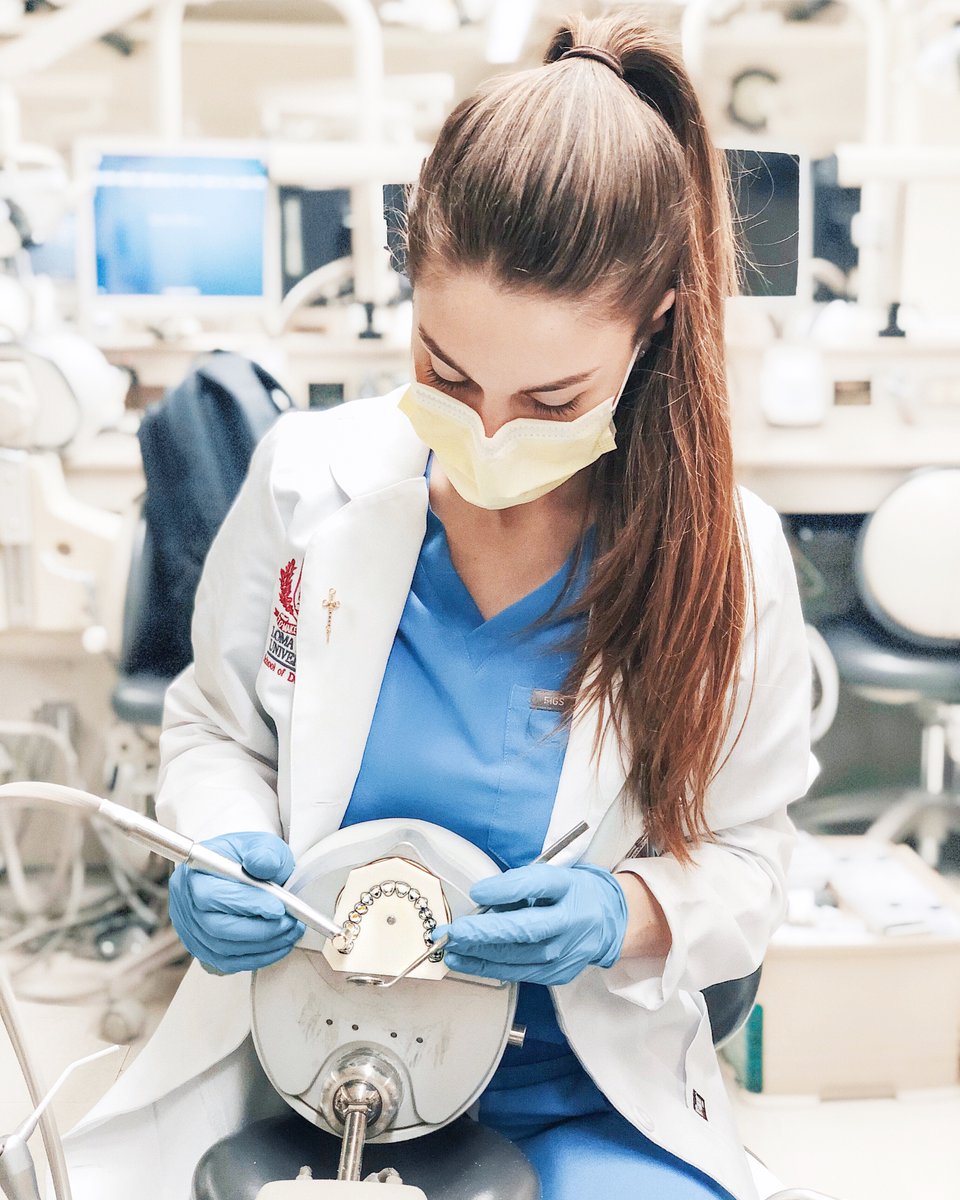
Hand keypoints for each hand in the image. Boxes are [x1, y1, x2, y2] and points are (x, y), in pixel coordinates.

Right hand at [168, 831, 304, 973]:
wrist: (241, 870)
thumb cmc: (247, 856)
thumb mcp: (260, 845)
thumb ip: (264, 853)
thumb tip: (262, 864)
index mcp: (193, 873)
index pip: (213, 896)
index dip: (248, 905)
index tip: (279, 908)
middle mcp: (185, 904)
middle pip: (217, 928)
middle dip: (260, 930)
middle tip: (290, 924)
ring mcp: (190, 930)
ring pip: (223, 950)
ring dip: (263, 946)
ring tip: (289, 933)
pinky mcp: (201, 948)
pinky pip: (226, 962)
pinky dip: (255, 958)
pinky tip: (277, 945)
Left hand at [432, 863, 627, 985]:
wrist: (609, 922)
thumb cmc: (572, 893)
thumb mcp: (553, 876)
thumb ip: (520, 885)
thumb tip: (482, 898)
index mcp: (568, 887)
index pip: (536, 885)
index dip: (505, 889)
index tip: (477, 891)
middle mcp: (569, 921)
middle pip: (524, 929)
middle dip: (483, 933)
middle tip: (453, 932)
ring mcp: (565, 952)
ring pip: (517, 957)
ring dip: (478, 954)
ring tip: (450, 948)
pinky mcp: (557, 973)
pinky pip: (518, 972)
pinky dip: (488, 967)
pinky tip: (466, 961)